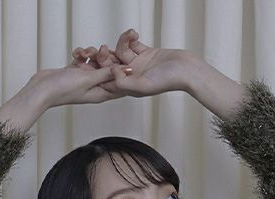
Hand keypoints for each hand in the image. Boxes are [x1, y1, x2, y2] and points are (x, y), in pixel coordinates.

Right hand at [29, 50, 128, 107]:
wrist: (42, 89)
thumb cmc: (64, 89)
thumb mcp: (89, 79)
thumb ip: (107, 73)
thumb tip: (127, 70)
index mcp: (101, 93)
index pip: (120, 85)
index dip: (124, 72)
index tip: (124, 60)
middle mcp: (94, 87)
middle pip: (108, 71)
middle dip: (106, 59)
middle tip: (102, 51)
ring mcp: (84, 80)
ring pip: (95, 63)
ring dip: (92, 55)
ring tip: (85, 53)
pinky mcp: (75, 72)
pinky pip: (84, 60)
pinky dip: (81, 55)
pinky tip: (76, 53)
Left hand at [73, 28, 192, 97]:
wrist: (186, 69)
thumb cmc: (168, 81)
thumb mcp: (143, 86)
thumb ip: (124, 82)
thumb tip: (109, 72)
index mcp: (128, 88)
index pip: (107, 82)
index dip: (97, 74)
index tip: (88, 65)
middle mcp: (131, 76)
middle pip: (110, 66)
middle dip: (104, 57)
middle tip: (103, 49)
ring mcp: (138, 64)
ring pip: (120, 52)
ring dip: (120, 43)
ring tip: (127, 38)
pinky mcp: (145, 53)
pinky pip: (131, 44)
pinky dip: (129, 37)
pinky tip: (134, 34)